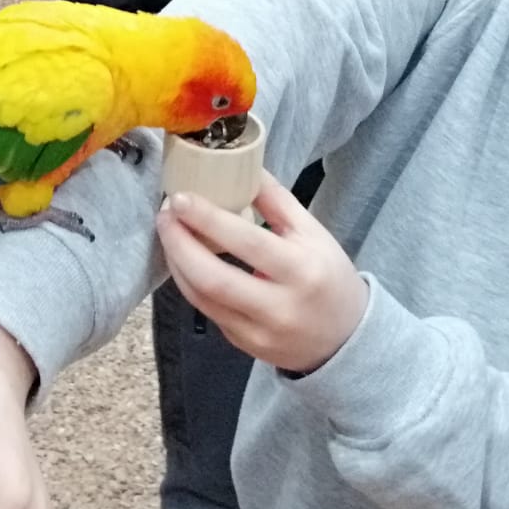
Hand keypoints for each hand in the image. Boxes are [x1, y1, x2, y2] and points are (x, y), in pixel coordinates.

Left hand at [155, 173, 367, 374]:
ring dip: (177, 262)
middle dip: (179, 244)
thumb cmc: (328, 277)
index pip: (247, 242)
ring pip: (201, 298)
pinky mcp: (243, 344)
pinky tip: (183, 259)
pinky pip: (207, 311)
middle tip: (165, 214)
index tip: (181, 197)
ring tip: (168, 231)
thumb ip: (276, 200)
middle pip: (213, 278)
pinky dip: (189, 282)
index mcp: (301, 270)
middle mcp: (278, 306)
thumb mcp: (313, 234)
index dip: (208, 219)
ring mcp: (258, 332)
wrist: (344, 338)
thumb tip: (241, 164)